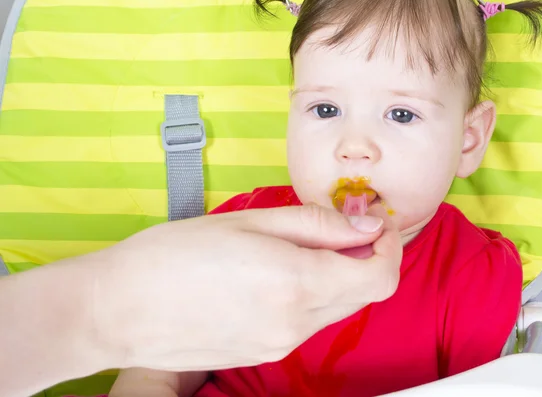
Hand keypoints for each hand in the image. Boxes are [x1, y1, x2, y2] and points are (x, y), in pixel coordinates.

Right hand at [92, 204, 402, 371]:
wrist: (120, 308)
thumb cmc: (175, 256)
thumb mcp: (250, 221)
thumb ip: (315, 224)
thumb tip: (362, 224)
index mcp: (297, 283)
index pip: (379, 276)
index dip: (389, 247)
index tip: (376, 225)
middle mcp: (296, 323)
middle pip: (362, 293)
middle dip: (364, 258)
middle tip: (343, 227)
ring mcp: (280, 344)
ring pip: (335, 307)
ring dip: (335, 275)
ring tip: (299, 246)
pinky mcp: (263, 352)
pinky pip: (306, 321)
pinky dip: (310, 294)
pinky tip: (277, 272)